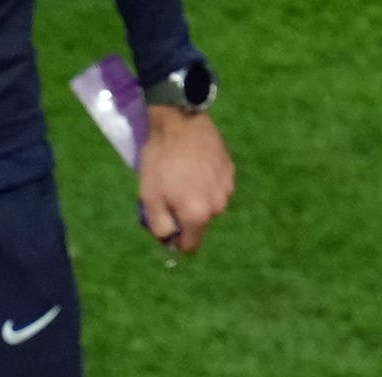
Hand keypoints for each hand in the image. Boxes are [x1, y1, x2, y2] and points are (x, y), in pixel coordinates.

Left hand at [138, 107, 233, 253]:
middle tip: (169, 195)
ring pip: (209, 206)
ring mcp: (228, 187)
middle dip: (185, 217)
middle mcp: (219, 205)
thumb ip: (160, 227)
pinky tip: (194, 169)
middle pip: (200, 224)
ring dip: (196, 200)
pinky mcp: (231, 171)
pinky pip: (216, 189)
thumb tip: (169, 240)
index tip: (166, 225)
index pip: (192, 246)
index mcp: (199, 215)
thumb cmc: (161, 163)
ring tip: (182, 179)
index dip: (177, 241)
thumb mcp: (150, 199)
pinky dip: (205, 185)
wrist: (181, 124)